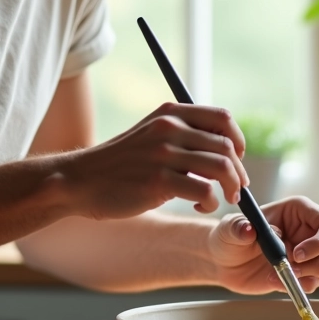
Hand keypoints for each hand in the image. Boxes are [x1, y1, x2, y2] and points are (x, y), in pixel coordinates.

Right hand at [53, 102, 249, 219]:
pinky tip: (201, 206)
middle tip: (236, 189)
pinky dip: (211, 202)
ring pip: (221, 167)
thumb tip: (225, 150)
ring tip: (223, 199)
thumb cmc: (121, 164)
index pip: (222, 118)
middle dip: (238, 171)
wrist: (80, 180)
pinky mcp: (158, 182)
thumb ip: (182, 135)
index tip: (236, 159)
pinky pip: (204, 191)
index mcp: (170, 113)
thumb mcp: (151, 135)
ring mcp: (163, 154)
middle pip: (226, 146)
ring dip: (230, 188)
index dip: (237, 140)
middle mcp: (169, 128)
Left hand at [209, 196, 318, 294]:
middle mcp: (309, 230)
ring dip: (309, 277)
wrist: (223, 262)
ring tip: (280, 275)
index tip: (297, 255)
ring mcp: (308, 253)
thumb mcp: (230, 229)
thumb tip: (249, 231)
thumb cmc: (229, 237)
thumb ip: (238, 228)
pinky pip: (316, 282)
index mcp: (299, 211)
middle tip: (291, 269)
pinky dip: (300, 287)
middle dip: (317, 263)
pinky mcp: (302, 272)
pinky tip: (276, 282)